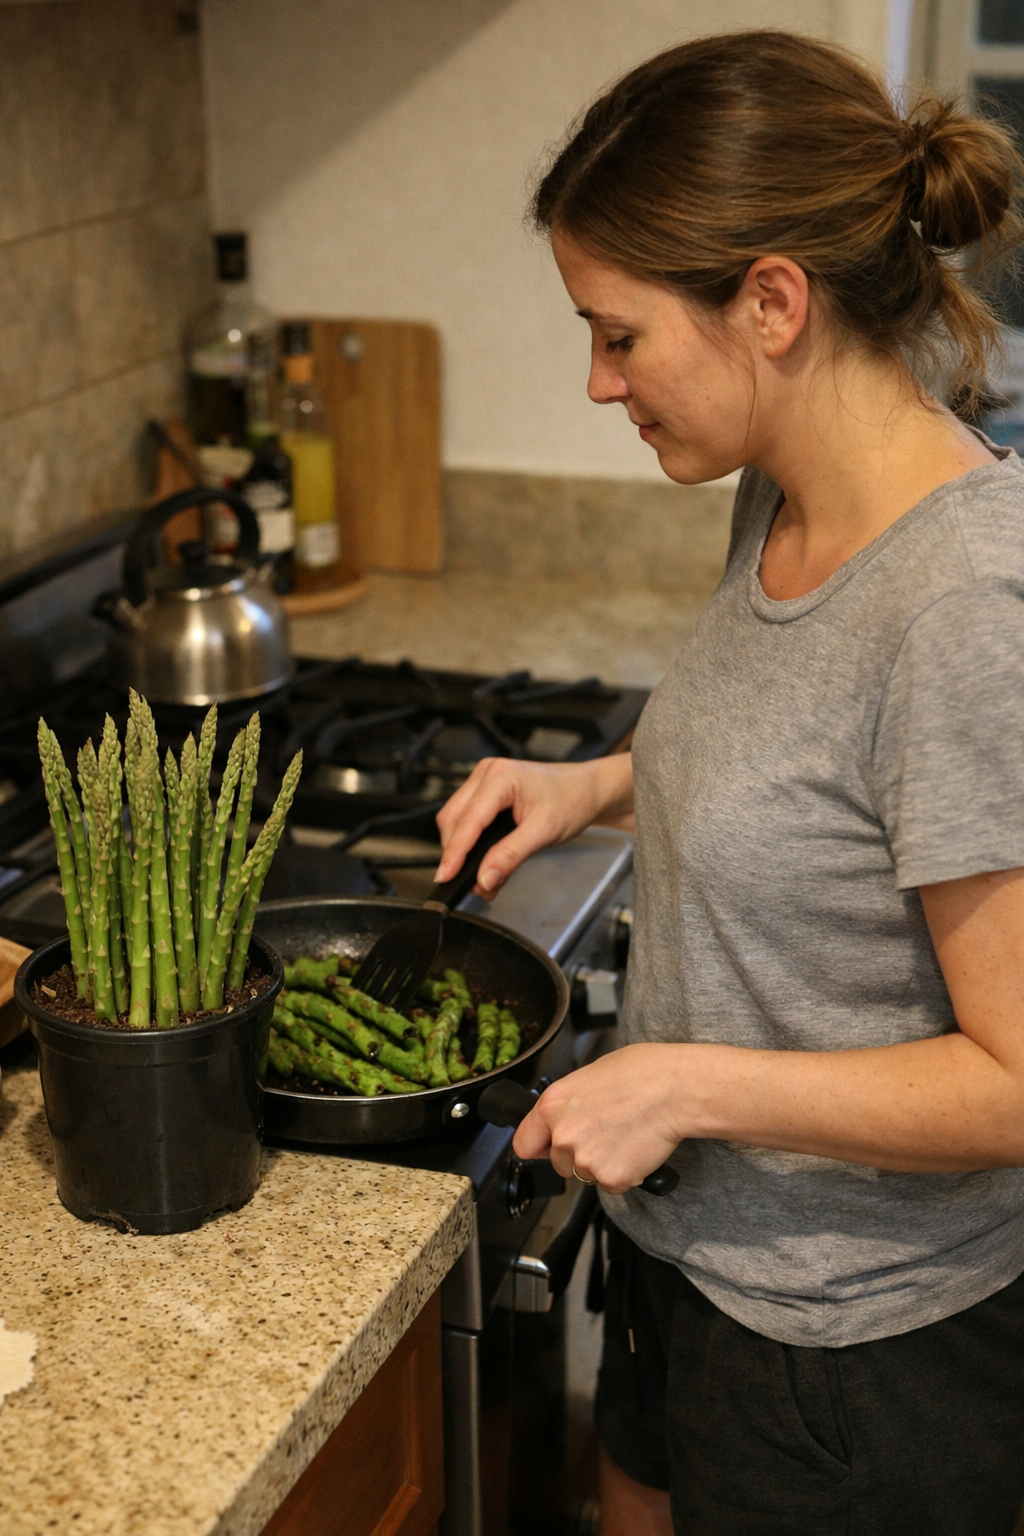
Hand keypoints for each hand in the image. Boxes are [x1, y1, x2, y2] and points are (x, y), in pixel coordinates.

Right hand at [434, 753, 633, 897]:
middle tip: (474, 884)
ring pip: (456, 822)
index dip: (455, 852)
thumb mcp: (544, 832)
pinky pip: (468, 820)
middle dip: (459, 855)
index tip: (445, 877)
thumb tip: (484, 878)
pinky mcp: (486, 793)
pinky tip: (486, 861)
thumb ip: (510, 856)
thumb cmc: (572, 800)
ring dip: (465, 852)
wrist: (587, 791)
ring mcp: (484, 782)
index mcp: (500, 776)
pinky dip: (473, 844)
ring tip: (484, 877)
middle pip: (454, 820)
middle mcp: (487, 774)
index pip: (468, 820)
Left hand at [512, 1044, 684, 1193]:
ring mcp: (586, 1160)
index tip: (547, 1148)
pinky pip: (612, 1184)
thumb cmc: (641, 1073)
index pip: (524, 1144)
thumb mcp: (589, 1075)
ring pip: (586, 1174)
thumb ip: (569, 1103)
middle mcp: (563, 1135)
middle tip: (606, 1133)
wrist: (675, 1090)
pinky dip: (625, 1173)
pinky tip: (637, 1148)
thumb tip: (566, 1115)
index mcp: (552, 1105)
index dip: (539, 1147)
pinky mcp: (611, 1178)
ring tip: (625, 1135)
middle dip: (579, 1154)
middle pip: (559, 1163)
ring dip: (603, 1164)